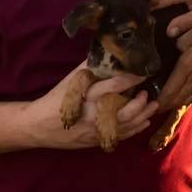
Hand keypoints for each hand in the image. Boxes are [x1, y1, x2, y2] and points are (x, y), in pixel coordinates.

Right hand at [21, 61, 156, 149]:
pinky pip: (121, 136)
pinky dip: (135, 129)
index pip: (115, 86)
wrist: (39, 126)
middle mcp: (95, 114)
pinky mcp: (97, 140)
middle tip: (147, 93)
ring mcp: (97, 130)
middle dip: (141, 102)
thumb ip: (89, 67)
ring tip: (153, 106)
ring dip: (143, 116)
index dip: (132, 78)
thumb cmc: (56, 99)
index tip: (143, 73)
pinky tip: (144, 122)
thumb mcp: (71, 81)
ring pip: (127, 125)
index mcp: (88, 96)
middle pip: (126, 110)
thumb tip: (106, 50)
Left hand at [157, 19, 191, 111]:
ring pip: (191, 96)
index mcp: (188, 65)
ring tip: (172, 102)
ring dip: (180, 101)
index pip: (170, 89)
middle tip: (158, 107)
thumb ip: (182, 39)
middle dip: (167, 104)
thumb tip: (175, 46)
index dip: (160, 99)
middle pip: (179, 98)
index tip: (152, 104)